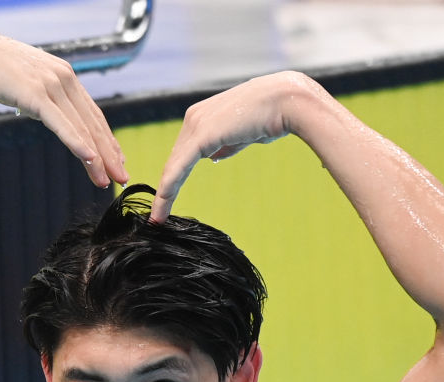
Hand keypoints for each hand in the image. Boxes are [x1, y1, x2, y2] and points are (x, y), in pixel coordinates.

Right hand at [0, 26, 127, 187]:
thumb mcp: (29, 82)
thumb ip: (46, 95)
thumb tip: (53, 114)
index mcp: (66, 76)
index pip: (93, 114)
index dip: (108, 140)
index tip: (117, 160)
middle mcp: (65, 78)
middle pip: (93, 124)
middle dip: (110, 154)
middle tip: (122, 177)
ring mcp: (51, 85)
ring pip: (81, 127)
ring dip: (97, 157)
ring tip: (106, 179)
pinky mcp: (36, 94)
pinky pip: (61, 124)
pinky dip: (78, 143)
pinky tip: (90, 159)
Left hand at [151, 72, 306, 220]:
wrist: (285, 100)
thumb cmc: (272, 115)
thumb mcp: (242, 133)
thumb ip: (225, 144)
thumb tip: (214, 155)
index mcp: (203, 116)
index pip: (183, 151)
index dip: (175, 174)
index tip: (168, 196)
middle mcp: (194, 118)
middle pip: (175, 159)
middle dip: (167, 187)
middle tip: (159, 214)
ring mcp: (195, 125)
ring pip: (173, 166)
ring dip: (165, 194)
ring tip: (158, 218)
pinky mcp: (201, 136)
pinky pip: (179, 168)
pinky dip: (169, 189)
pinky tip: (163, 206)